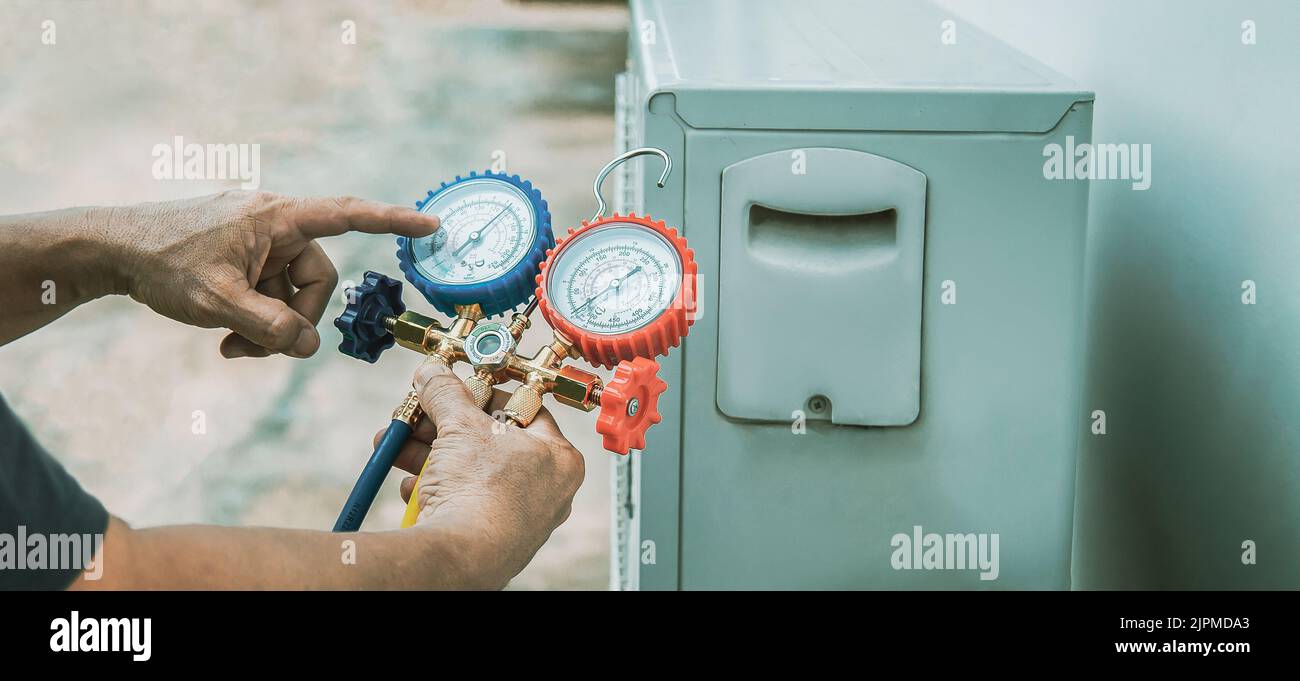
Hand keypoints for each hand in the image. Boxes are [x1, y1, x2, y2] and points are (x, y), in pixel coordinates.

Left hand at [105, 191, 438, 357]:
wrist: (110, 249)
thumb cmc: (161, 262)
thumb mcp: (217, 302)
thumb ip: (270, 326)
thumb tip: (308, 346)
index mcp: (277, 217)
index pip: (347, 216)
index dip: (393, 222)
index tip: (432, 224)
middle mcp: (274, 223)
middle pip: (316, 279)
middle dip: (293, 319)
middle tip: (257, 348)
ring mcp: (258, 240)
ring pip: (292, 293)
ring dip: (270, 326)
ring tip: (232, 347)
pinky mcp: (243, 255)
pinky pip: (270, 292)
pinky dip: (256, 318)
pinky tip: (226, 337)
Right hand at [376, 360, 585, 588]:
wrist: (461, 556)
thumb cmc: (482, 493)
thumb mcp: (460, 425)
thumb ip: (446, 393)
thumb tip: (433, 374)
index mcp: (558, 458)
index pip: (525, 409)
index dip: (486, 393)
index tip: (459, 388)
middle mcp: (547, 490)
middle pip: (490, 441)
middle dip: (445, 426)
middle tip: (420, 414)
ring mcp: (519, 517)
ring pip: (471, 472)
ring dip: (430, 455)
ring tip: (398, 444)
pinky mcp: (491, 538)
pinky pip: (463, 502)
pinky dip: (435, 490)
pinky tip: (410, 486)